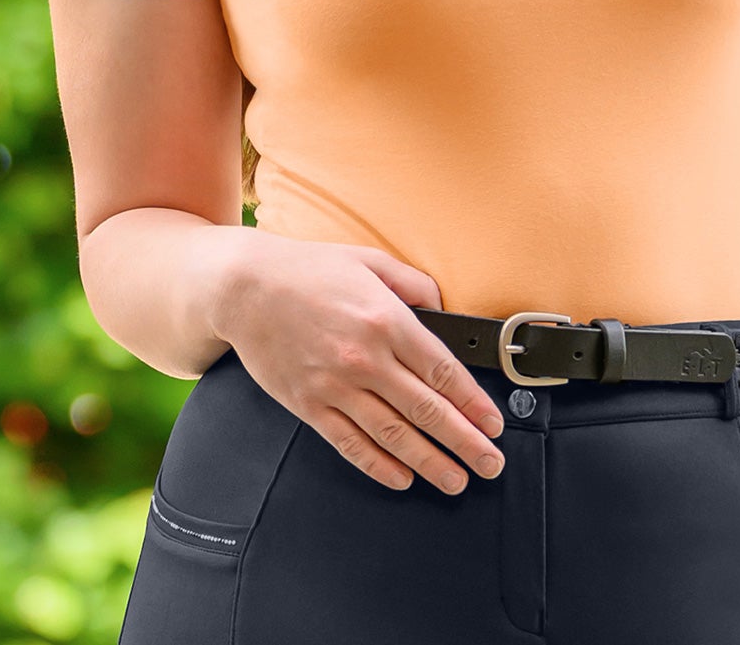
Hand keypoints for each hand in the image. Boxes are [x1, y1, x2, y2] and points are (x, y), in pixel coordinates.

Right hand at [213, 231, 506, 495]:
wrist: (245, 287)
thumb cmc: (308, 270)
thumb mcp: (370, 260)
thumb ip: (414, 283)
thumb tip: (443, 309)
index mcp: (386, 320)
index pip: (443, 371)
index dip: (473, 403)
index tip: (493, 423)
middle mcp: (365, 358)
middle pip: (426, 410)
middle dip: (464, 441)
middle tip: (490, 463)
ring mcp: (335, 386)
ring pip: (393, 435)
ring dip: (430, 462)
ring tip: (456, 479)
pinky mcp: (309, 405)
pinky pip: (350, 444)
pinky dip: (379, 466)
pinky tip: (403, 477)